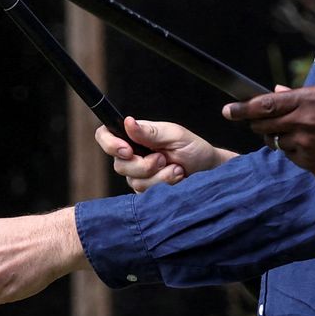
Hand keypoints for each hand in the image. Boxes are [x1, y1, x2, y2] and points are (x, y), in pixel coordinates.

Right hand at [95, 115, 234, 192]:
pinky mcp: (146, 191)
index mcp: (134, 136)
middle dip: (144, 165)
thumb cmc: (193, 148)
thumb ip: (149, 131)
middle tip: (163, 158)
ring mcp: (138, 174)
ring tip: (177, 168)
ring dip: (159, 176)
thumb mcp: (174, 135)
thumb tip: (127, 122)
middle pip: (119, 164)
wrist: (209, 170)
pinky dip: (164, 186)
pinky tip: (176, 179)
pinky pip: (145, 193)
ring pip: (134, 181)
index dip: (110, 144)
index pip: (105, 135)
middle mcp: (132, 155)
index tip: (128, 151)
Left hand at [219, 85, 314, 186]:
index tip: (227, 111)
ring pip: (276, 142)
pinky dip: (295, 152)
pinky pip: (291, 157)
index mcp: (308, 101)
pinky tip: (314, 147)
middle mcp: (302, 122)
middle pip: (263, 124)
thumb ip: (301, 95)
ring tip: (301, 134)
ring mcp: (305, 145)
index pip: (264, 104)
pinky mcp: (309, 165)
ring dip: (279, 138)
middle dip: (256, 123)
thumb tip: (276, 91)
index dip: (242, 108)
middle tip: (257, 122)